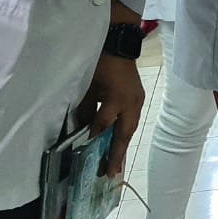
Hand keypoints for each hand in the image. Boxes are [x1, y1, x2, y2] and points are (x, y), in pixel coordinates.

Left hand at [75, 53, 145, 177]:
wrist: (119, 43)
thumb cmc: (100, 63)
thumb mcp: (87, 86)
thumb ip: (85, 109)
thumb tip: (79, 130)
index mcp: (116, 99)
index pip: (102, 125)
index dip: (93, 139)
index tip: (86, 157)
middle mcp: (130, 104)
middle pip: (123, 134)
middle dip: (116, 155)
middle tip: (109, 174)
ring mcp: (137, 101)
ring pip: (130, 129)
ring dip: (122, 147)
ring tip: (115, 165)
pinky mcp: (138, 98)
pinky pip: (131, 121)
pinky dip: (124, 134)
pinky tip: (119, 144)